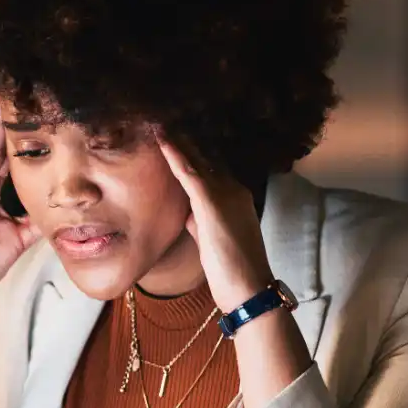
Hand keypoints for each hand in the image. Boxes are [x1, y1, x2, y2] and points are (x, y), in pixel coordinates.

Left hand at [158, 138, 274, 313]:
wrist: (249, 290)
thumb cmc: (231, 271)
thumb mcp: (213, 242)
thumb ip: (201, 224)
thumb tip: (187, 214)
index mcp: (236, 197)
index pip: (210, 167)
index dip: (192, 151)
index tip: (173, 134)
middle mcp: (234, 190)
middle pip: (205, 158)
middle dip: (185, 140)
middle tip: (162, 118)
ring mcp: (225, 194)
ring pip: (197, 160)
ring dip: (177, 141)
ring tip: (159, 121)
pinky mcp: (212, 204)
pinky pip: (189, 173)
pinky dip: (175, 155)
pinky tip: (162, 139)